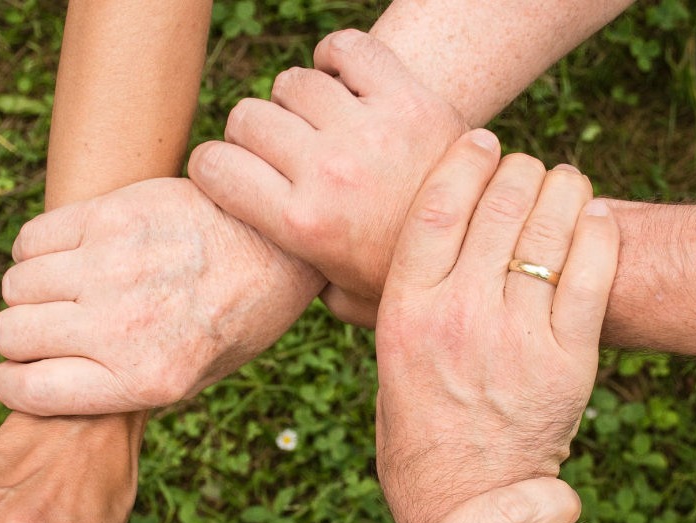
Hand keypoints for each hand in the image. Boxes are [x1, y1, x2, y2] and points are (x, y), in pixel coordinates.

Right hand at [0, 177, 324, 415]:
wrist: (279, 246)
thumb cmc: (238, 318)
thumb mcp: (196, 378)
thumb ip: (125, 388)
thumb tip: (54, 387)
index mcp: (146, 379)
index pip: (27, 391)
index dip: (14, 386)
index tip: (21, 376)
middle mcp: (123, 327)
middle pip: (12, 335)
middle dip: (21, 340)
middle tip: (50, 331)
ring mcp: (113, 267)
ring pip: (16, 285)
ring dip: (31, 293)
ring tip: (66, 292)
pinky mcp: (111, 215)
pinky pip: (31, 238)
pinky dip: (37, 251)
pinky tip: (70, 256)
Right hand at [189, 29, 464, 326]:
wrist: (484, 249)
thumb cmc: (403, 279)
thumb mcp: (343, 300)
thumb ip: (298, 282)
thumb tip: (266, 268)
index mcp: (302, 225)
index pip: (213, 166)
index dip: (211, 167)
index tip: (226, 174)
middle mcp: (328, 172)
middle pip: (247, 117)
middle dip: (250, 136)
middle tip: (277, 154)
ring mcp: (369, 130)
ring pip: (292, 82)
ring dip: (295, 102)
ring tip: (316, 126)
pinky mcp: (408, 97)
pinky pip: (347, 48)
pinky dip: (336, 58)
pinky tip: (341, 84)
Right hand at [375, 131, 618, 522]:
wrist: (464, 498)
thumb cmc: (416, 431)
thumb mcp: (384, 364)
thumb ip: (381, 309)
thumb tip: (355, 266)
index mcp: (405, 314)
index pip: (437, 205)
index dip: (465, 159)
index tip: (480, 140)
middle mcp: (459, 317)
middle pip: (500, 203)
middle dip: (518, 169)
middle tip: (523, 169)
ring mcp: (516, 338)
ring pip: (551, 227)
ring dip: (562, 189)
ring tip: (561, 186)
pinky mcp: (567, 361)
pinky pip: (593, 271)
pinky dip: (598, 231)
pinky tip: (592, 218)